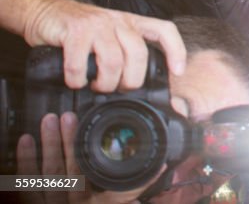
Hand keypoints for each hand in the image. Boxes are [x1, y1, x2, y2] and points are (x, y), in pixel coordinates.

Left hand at [17, 112, 162, 203]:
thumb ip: (138, 186)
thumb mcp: (124, 202)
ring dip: (47, 146)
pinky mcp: (39, 203)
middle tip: (66, 117)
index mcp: (98, 203)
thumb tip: (160, 164)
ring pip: (48, 175)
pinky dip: (26, 163)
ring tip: (48, 121)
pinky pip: (28, 185)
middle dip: (66, 141)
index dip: (84, 149)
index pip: (95, 176)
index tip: (87, 125)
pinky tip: (26, 141)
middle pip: (68, 172)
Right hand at [20, 0, 185, 91]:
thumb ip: (124, 53)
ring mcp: (97, 25)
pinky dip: (77, 80)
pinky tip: (76, 81)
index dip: (176, 51)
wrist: (45, 12)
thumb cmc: (79, 31)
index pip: (164, 31)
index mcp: (131, 23)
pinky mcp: (75, 31)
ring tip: (97, 86)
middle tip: (119, 89)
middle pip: (139, 54)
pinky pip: (80, 64)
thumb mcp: (109, 37)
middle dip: (131, 80)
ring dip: (105, 82)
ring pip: (113, 61)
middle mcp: (118, 21)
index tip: (178, 72)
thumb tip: (137, 86)